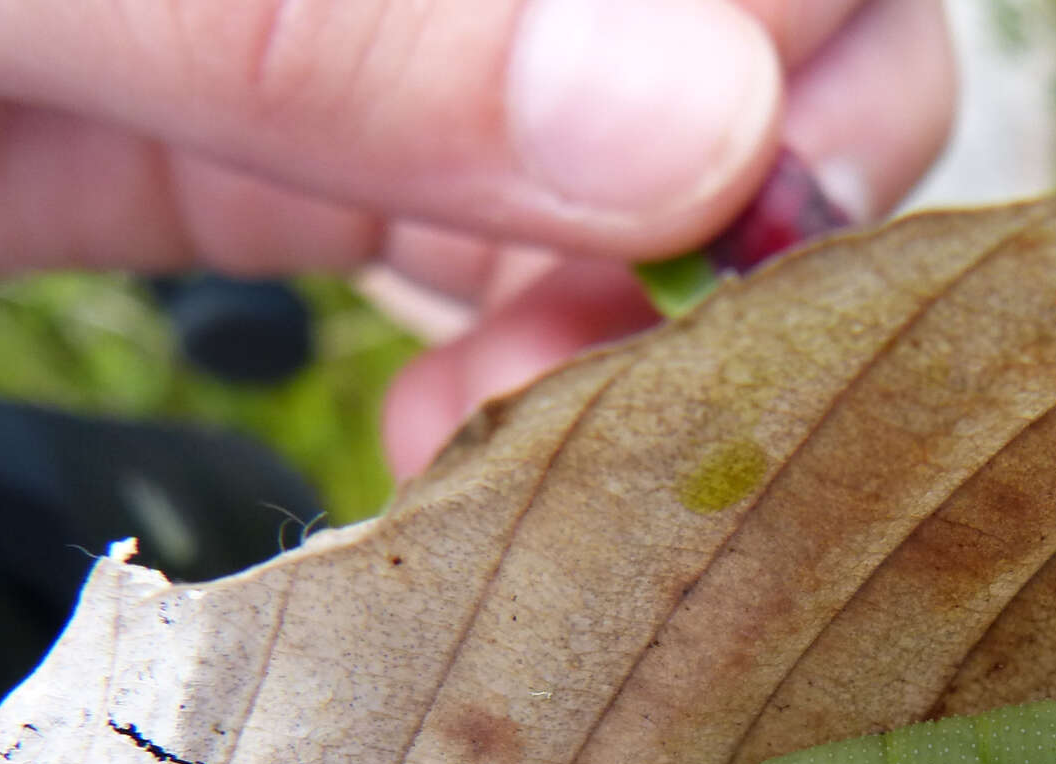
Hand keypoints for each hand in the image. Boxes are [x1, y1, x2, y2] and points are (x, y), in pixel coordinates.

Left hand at [0, 0, 955, 473]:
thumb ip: (319, 12)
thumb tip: (706, 133)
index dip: (821, 13)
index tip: (771, 180)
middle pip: (734, 5)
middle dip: (777, 161)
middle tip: (700, 309)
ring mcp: (329, 26)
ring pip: (620, 144)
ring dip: (643, 300)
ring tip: (534, 413)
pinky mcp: (234, 149)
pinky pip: (459, 239)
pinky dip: (510, 351)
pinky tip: (459, 430)